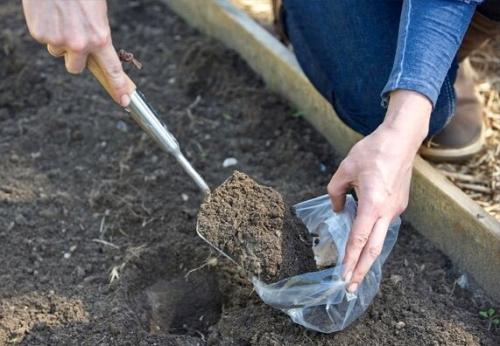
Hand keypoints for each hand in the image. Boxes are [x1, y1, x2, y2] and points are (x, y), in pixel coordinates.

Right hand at [22, 0, 131, 105]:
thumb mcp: (98, 12)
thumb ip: (98, 34)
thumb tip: (96, 51)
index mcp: (100, 37)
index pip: (113, 70)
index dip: (119, 88)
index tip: (124, 100)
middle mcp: (79, 44)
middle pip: (76, 68)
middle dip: (75, 57)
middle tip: (74, 37)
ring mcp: (57, 41)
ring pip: (58, 52)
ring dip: (59, 40)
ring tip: (61, 17)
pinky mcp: (40, 34)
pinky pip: (44, 39)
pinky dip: (46, 29)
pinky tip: (50, 13)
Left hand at [327, 90, 431, 292]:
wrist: (401, 140)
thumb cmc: (372, 151)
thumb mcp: (345, 169)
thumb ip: (335, 192)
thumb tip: (338, 210)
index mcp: (374, 203)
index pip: (359, 238)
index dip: (350, 259)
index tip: (343, 277)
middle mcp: (388, 211)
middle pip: (374, 248)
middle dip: (361, 270)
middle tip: (350, 288)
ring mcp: (396, 209)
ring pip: (380, 239)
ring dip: (367, 257)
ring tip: (354, 272)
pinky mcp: (399, 205)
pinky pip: (383, 225)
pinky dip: (373, 238)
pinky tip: (362, 243)